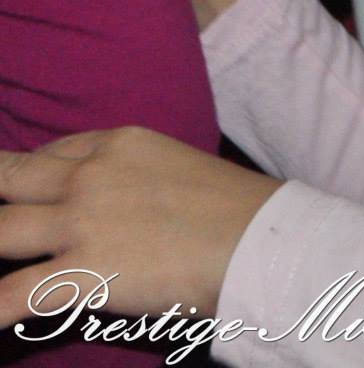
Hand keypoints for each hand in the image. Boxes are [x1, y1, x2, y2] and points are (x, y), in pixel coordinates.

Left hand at [0, 127, 281, 325]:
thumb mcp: (180, 166)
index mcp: (120, 143)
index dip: (30, 175)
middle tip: (0, 215)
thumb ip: (137, 177)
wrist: (262, 241)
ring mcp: (80, 223)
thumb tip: (118, 206)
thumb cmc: (238, 208)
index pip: (52, 152)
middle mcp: (89, 175)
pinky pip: (8, 296)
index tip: (28, 194)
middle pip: (7, 177)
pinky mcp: (79, 273)